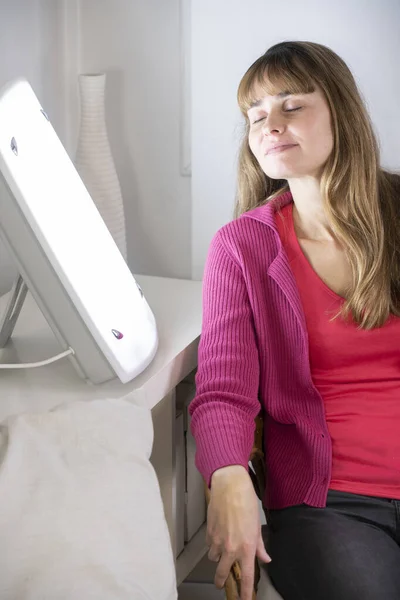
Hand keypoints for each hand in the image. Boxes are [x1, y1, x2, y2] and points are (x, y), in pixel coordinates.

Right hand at [207, 465, 270, 599]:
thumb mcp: (257, 525)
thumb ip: (260, 546)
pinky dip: (212, 544)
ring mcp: (217, 540)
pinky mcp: (208, 532)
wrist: (229, 485)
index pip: (246, 577)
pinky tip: (218, 535)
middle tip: (222, 583)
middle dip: (221, 581)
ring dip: (217, 557)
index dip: (245, 593)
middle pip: (222, 574)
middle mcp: (231, 547)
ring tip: (222, 549)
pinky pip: (209, 545)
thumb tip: (265, 558)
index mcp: (246, 547)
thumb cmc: (246, 501)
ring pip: (213, 558)